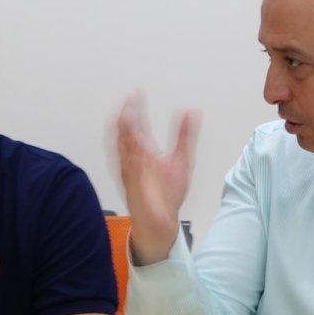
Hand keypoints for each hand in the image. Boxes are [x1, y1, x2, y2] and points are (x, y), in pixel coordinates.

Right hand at [112, 92, 198, 264]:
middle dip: (125, 116)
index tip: (137, 93)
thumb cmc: (167, 191)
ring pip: (121, 146)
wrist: (161, 221)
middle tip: (129, 101)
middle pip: (124, 132)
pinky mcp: (132, 184)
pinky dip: (126, 154)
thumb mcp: (181, 159)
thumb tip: (191, 111)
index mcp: (143, 151)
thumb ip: (184, 135)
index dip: (136, 109)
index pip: (137, 125)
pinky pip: (127, 166)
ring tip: (125, 116)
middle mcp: (133, 158)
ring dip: (121, 132)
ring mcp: (130, 170)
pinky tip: (131, 143)